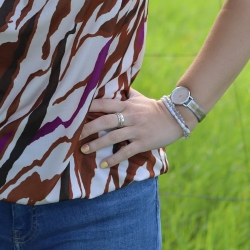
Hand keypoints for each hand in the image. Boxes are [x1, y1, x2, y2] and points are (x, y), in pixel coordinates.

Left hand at [78, 87, 193, 168]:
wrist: (176, 118)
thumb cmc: (154, 108)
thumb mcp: (139, 98)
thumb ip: (125, 94)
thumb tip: (113, 85)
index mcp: (127, 105)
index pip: (105, 103)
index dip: (90, 107)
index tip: (76, 111)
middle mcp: (130, 116)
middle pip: (105, 120)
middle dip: (88, 128)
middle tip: (74, 134)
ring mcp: (136, 130)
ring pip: (113, 137)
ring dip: (97, 144)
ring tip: (83, 149)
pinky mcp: (143, 142)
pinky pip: (126, 151)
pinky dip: (114, 158)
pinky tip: (104, 164)